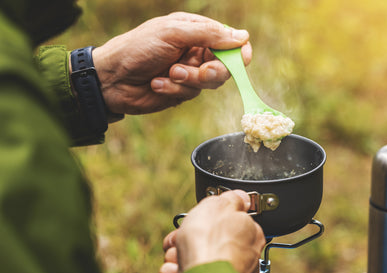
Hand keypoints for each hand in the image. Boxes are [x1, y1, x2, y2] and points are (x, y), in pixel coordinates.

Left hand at [91, 12, 251, 114]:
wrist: (111, 78)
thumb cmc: (138, 48)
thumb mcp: (173, 33)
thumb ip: (208, 34)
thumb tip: (242, 37)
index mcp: (195, 30)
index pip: (229, 41)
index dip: (239, 52)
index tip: (242, 60)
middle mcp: (196, 51)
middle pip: (225, 66)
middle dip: (212, 71)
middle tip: (199, 72)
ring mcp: (190, 72)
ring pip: (210, 83)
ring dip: (189, 80)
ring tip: (168, 74)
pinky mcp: (181, 91)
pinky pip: (191, 94)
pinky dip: (174, 89)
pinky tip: (157, 83)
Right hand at [158, 190, 264, 272]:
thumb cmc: (211, 244)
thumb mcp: (220, 205)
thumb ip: (232, 199)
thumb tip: (242, 198)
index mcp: (250, 235)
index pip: (228, 223)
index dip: (207, 219)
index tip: (197, 219)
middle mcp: (242, 259)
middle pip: (206, 243)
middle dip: (185, 240)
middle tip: (180, 239)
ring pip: (191, 261)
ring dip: (176, 258)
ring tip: (176, 259)